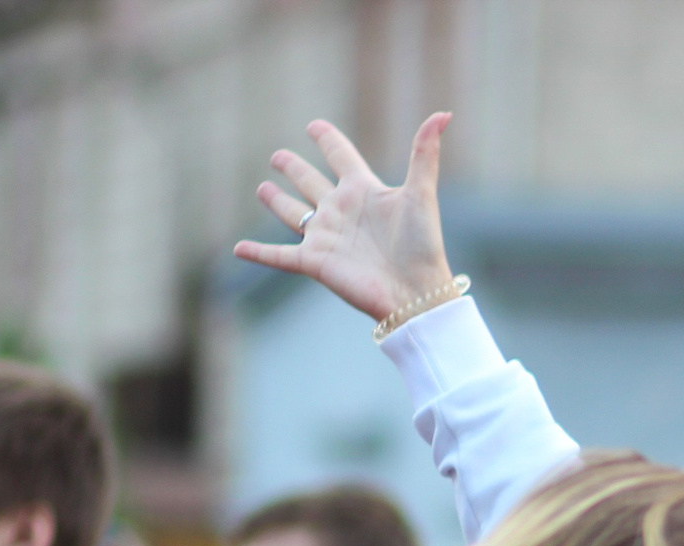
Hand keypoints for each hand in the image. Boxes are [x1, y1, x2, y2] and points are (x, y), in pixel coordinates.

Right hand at [233, 114, 455, 321]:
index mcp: (364, 190)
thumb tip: (444, 114)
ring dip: (276, 201)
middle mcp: (342, 211)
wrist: (416, 293)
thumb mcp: (421, 193)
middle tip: (278, 156)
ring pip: (293, 213)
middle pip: (311, 182)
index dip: (329, 140)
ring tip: (263, 188)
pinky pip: (279, 256)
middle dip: (294, 169)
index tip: (315, 126)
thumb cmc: (422, 245)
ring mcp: (326, 236)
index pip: (341, 156)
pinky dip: (258, 253)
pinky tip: (238, 249)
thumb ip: (425, 153)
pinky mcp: (315, 262)